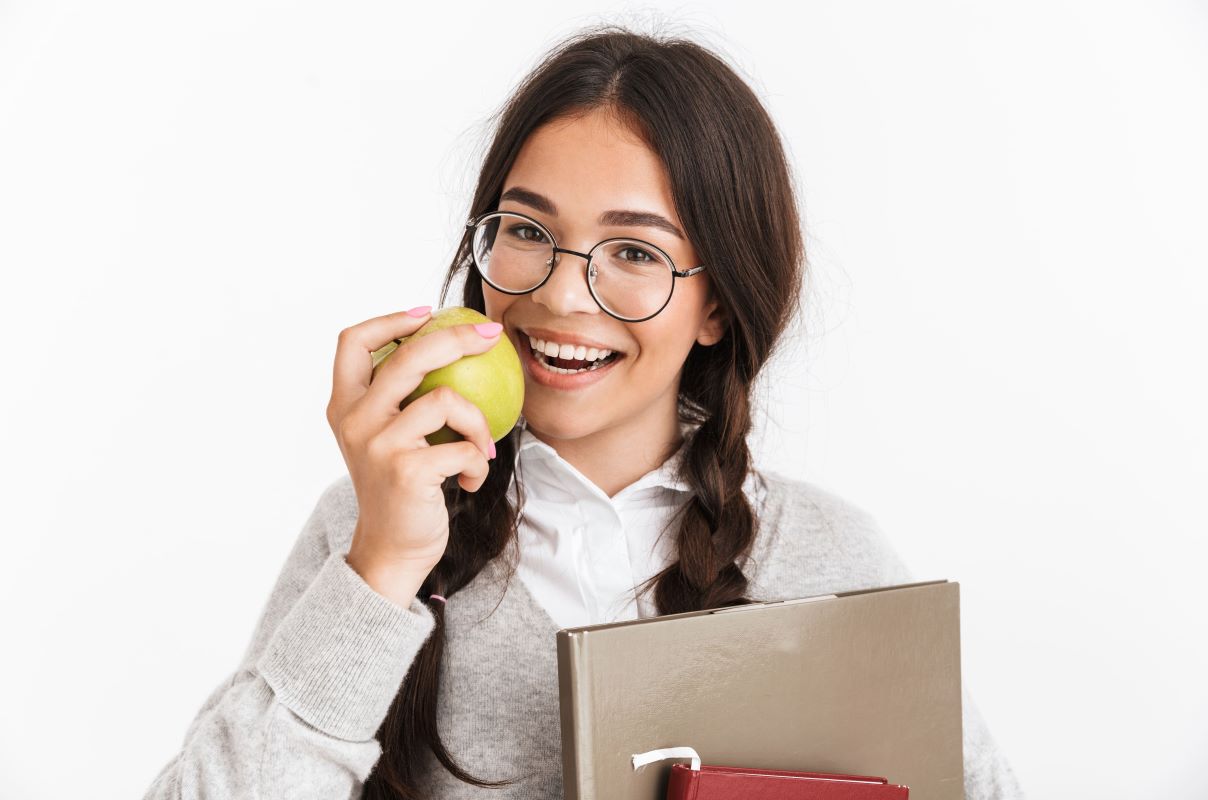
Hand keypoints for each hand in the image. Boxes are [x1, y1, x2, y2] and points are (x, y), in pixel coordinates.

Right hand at [326, 307, 501, 579]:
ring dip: (477, 423)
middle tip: (490, 337)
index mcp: (344, 404)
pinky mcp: (407, 470)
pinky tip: (473, 479)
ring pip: (446, 400)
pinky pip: (463, 447)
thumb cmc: (400, 488)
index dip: (391, 319)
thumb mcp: (385, 437)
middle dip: (456, 338)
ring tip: (481, 446)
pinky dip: (478, 462)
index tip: (427, 314)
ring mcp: (378, 444)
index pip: (353, 341)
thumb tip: (447, 346)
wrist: (391, 549)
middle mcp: (355, 419)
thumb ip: (398, 399)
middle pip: (409, 355)